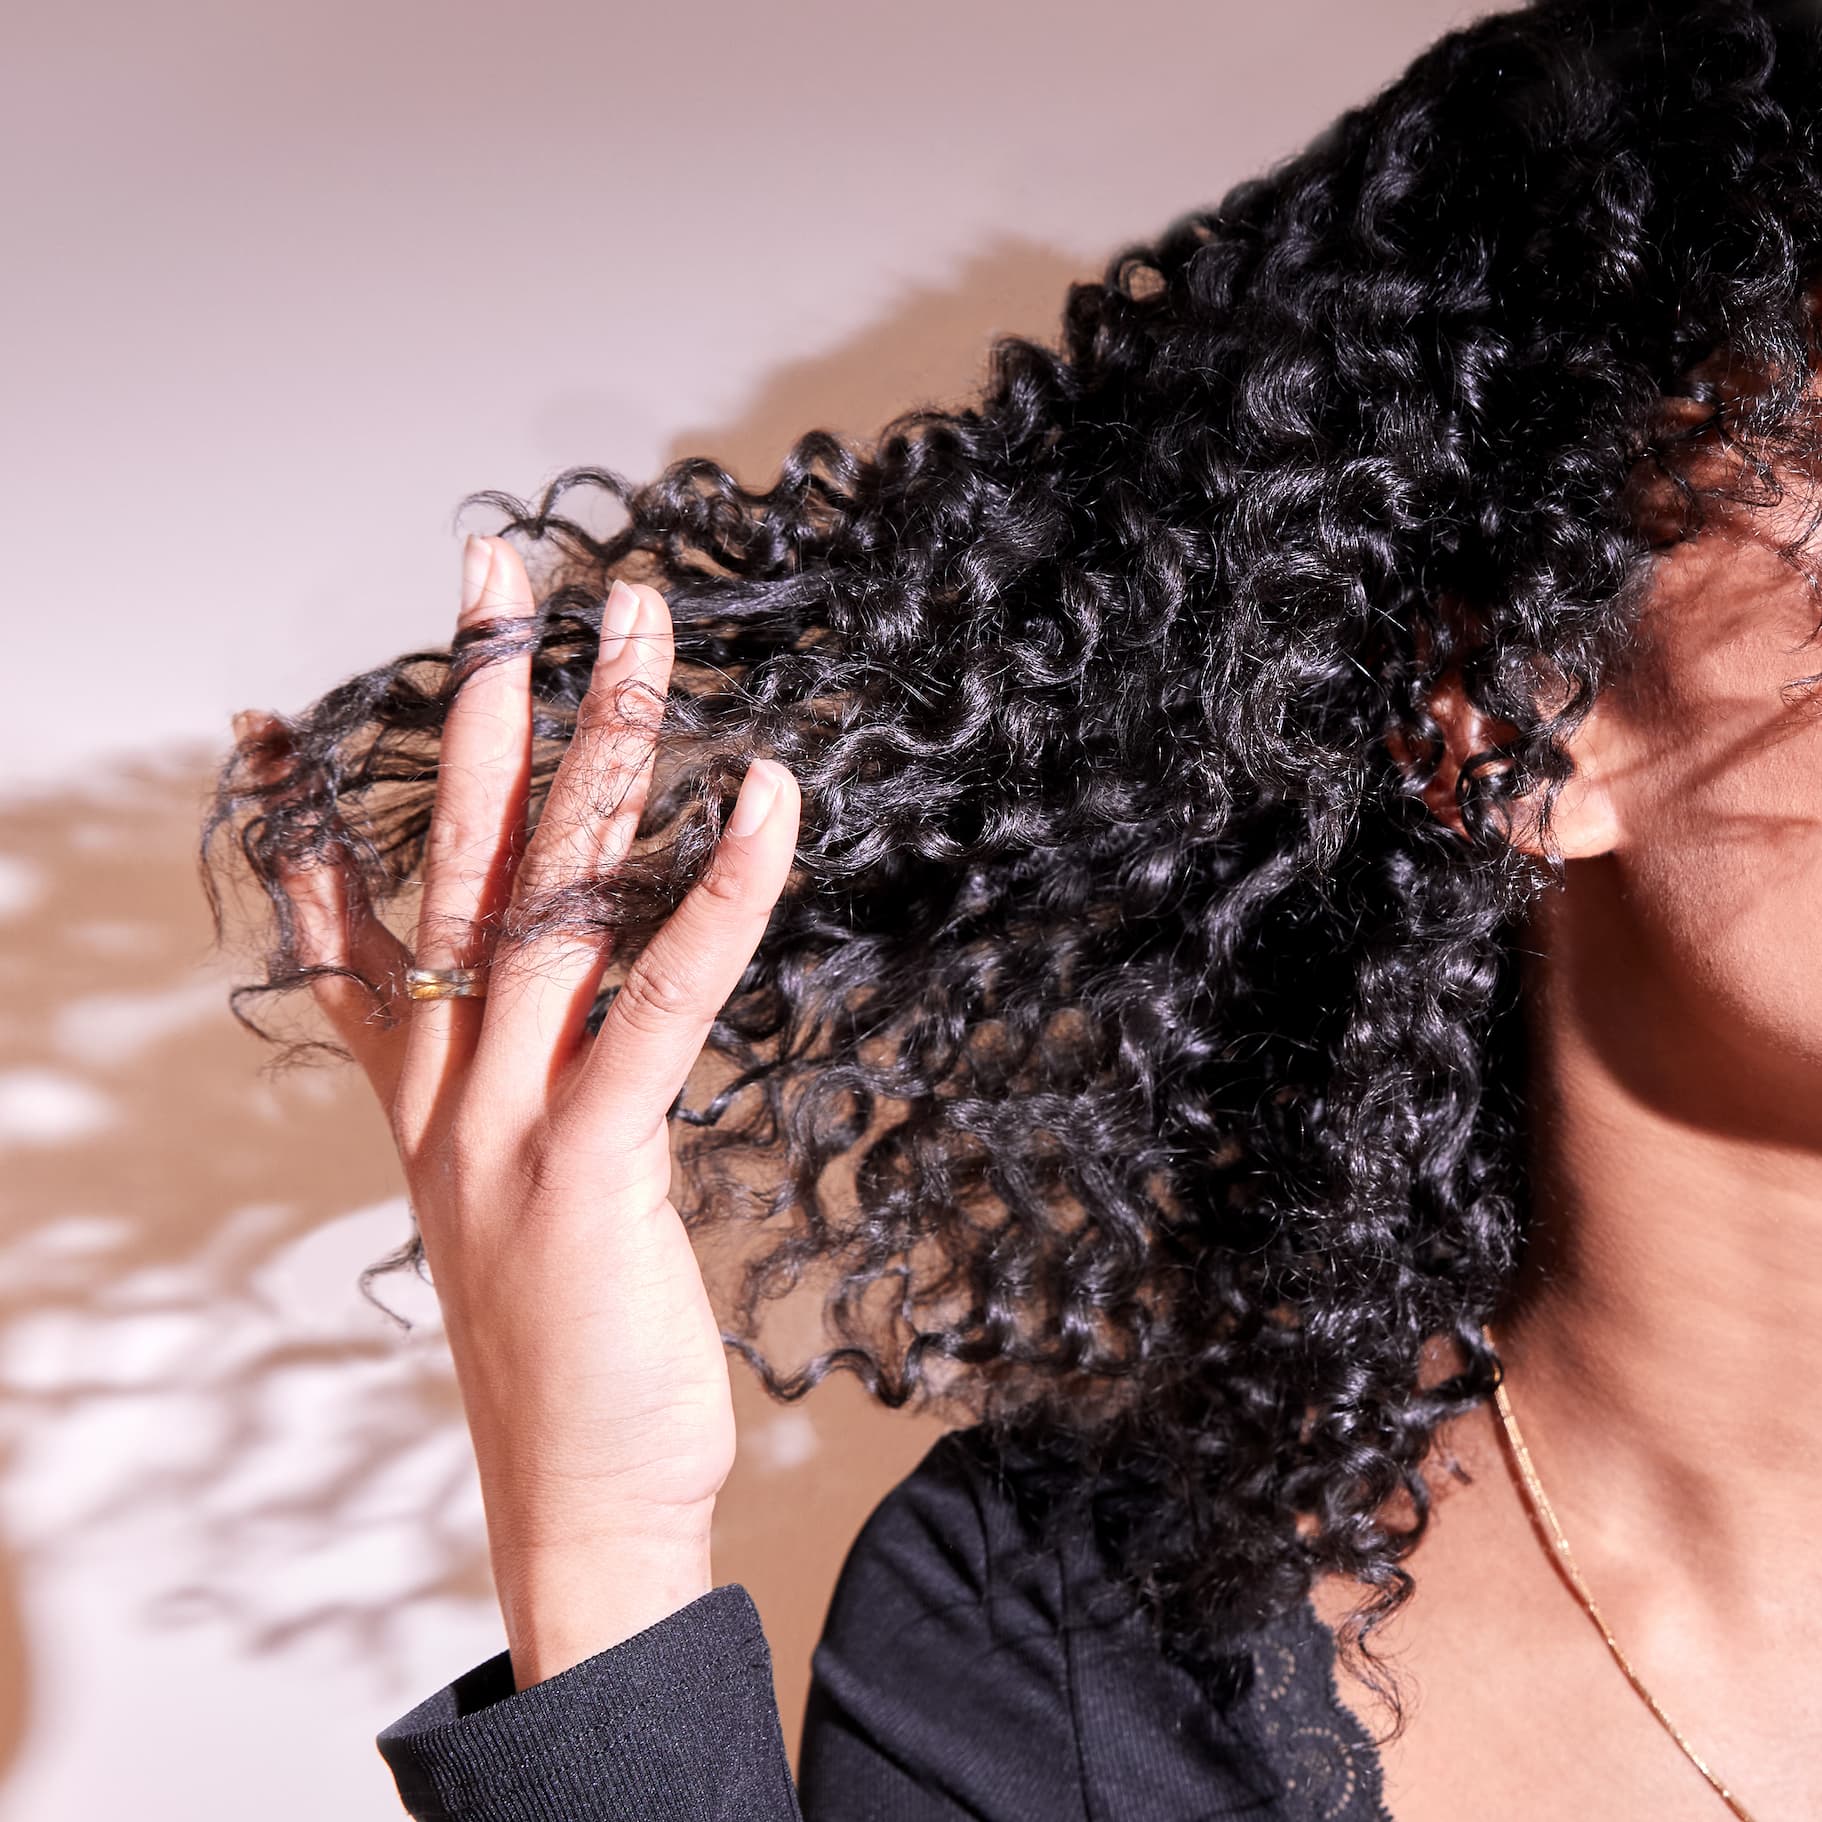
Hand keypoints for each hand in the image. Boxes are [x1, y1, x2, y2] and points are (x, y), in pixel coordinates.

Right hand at [233, 535, 800, 1684]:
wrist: (574, 1498)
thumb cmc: (562, 1343)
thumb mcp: (504, 1197)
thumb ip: (511, 1089)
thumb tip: (557, 1023)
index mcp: (421, 1094)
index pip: (348, 925)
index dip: (306, 813)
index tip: (271, 715)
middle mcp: (447, 1086)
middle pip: (459, 854)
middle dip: (480, 698)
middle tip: (499, 565)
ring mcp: (505, 1119)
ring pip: (550, 895)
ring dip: (601, 745)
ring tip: (635, 623)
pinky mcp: (590, 1159)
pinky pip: (660, 999)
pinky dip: (720, 891)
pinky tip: (768, 799)